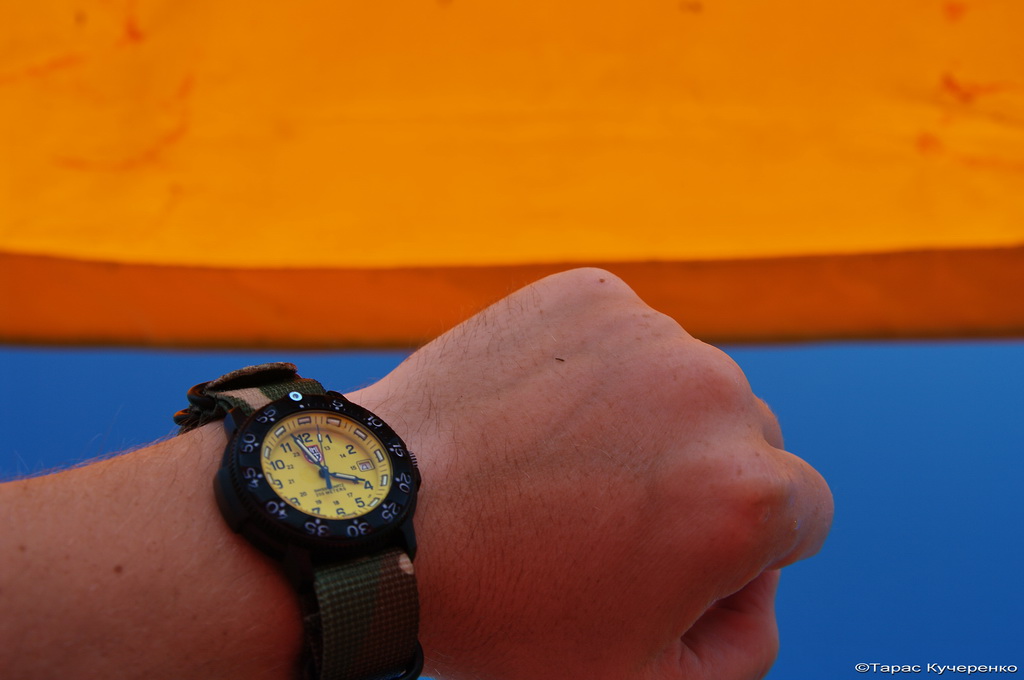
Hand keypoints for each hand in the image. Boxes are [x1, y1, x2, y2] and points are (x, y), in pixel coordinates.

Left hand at [349, 268, 832, 679]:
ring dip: (649, 422)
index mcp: (749, 493)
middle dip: (701, 480)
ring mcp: (649, 333)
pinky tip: (542, 417)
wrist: (379, 518)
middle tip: (607, 519)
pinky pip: (627, 338)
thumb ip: (741, 645)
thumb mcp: (640, 678)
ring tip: (563, 467)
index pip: (801, 512)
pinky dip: (599, 372)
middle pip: (747, 440)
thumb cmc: (506, 612)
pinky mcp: (590, 294)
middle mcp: (714, 393)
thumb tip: (759, 583)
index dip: (741, 549)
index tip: (674, 560)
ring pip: (686, 384)